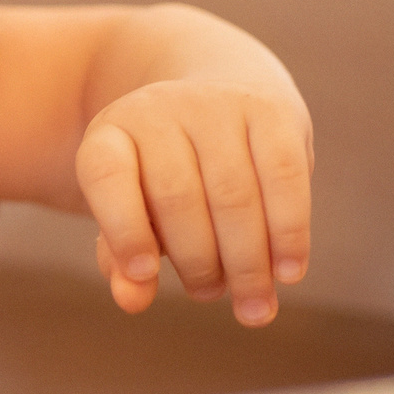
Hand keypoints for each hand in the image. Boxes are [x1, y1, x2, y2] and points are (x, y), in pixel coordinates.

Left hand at [77, 80, 312, 326]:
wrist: (223, 89)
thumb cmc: (167, 171)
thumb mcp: (134, 204)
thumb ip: (122, 254)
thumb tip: (131, 300)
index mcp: (112, 131)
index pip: (105, 174)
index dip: (123, 228)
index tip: (146, 276)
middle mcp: (159, 108)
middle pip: (177, 197)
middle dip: (198, 261)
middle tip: (208, 294)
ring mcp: (216, 104)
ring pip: (234, 195)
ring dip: (246, 262)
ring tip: (252, 304)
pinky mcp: (271, 110)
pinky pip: (283, 178)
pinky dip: (288, 234)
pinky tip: (287, 273)